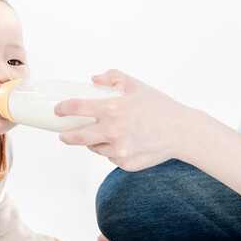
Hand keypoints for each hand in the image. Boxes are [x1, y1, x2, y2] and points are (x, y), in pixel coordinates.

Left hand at [56, 70, 192, 170]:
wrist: (182, 132)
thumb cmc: (161, 108)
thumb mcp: (136, 86)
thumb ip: (113, 77)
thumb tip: (94, 80)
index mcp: (112, 109)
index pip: (77, 108)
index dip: (63, 109)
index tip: (59, 111)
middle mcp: (112, 132)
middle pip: (78, 137)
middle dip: (66, 136)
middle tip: (63, 134)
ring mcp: (119, 150)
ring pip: (95, 148)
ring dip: (93, 142)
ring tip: (103, 135)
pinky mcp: (126, 163)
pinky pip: (111, 157)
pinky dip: (113, 151)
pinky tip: (125, 143)